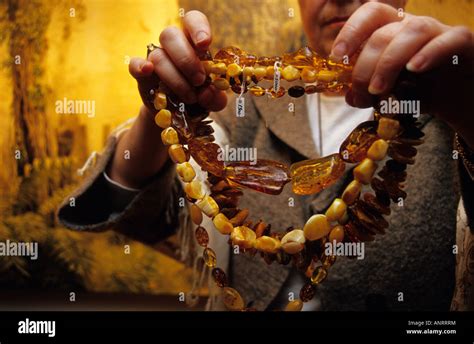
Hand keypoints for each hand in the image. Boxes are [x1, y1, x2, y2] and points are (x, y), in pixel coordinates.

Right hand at [128, 10, 226, 112]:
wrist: (180, 116)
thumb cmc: (199, 98)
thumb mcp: (213, 100)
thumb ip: (215, 97)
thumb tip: (206, 93)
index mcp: (194, 43)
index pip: (192, 20)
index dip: (198, 27)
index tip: (204, 44)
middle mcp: (173, 46)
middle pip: (171, 35)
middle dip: (187, 60)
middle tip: (199, 80)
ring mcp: (155, 58)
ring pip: (159, 56)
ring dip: (176, 79)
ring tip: (190, 97)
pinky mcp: (142, 74)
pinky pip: (135, 64)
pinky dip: (140, 67)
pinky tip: (148, 71)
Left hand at [330, 2, 473, 147]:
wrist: (460, 98)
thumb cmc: (422, 90)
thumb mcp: (390, 92)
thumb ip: (370, 92)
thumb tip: (350, 96)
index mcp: (392, 31)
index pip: (370, 15)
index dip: (351, 30)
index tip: (337, 55)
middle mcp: (413, 27)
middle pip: (384, 33)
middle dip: (365, 65)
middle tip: (362, 93)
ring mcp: (439, 32)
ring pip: (413, 31)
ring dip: (389, 62)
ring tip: (379, 90)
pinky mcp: (463, 43)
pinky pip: (448, 40)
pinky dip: (429, 53)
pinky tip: (414, 69)